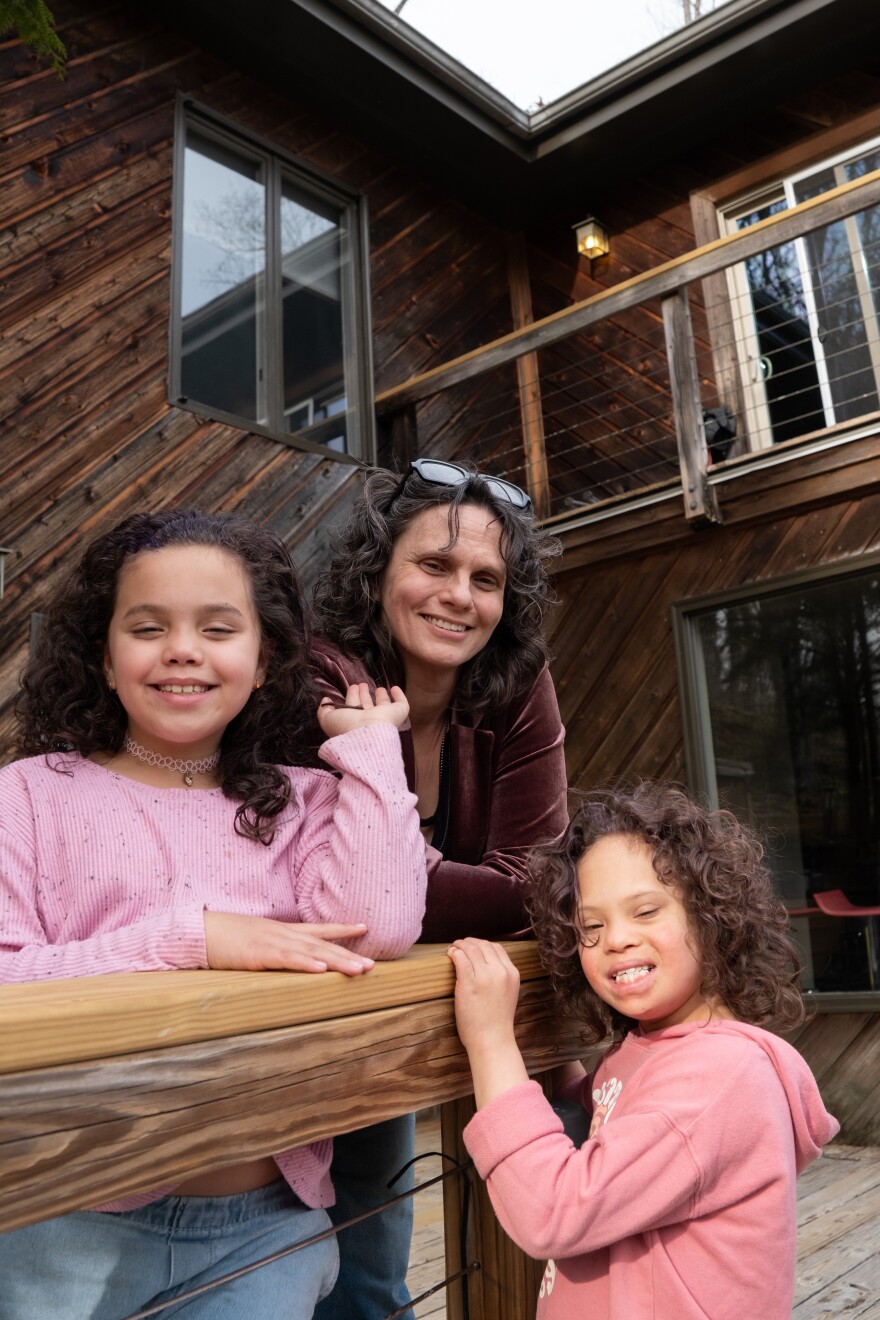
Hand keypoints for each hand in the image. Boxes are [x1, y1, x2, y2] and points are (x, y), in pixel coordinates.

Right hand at [204, 912, 375, 973]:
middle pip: (322, 945)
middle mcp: (283, 934)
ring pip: (312, 953)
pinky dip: (305, 964)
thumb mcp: (255, 940)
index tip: (365, 927)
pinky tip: (322, 970)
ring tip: (359, 969)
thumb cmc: (225, 938)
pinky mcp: (259, 955)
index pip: (318, 929)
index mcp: (282, 931)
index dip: (342, 929)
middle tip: (373, 965)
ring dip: (337, 962)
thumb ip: (272, 947)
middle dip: (348, 954)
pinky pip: (287, 960)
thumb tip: (287, 955)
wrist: (200, 930)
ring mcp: (272, 943)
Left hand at [317, 683, 409, 738]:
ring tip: (378, 687)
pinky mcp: (398, 713)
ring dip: (380, 695)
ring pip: (382, 704)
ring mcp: (384, 717)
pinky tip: (395, 688)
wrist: (367, 734)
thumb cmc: (346, 726)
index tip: (352, 687)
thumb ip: (323, 710)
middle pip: (367, 705)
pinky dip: (399, 695)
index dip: (352, 697)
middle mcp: (368, 720)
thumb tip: (325, 700)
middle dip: (364, 695)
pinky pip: (401, 703)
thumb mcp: (327, 719)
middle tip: (361, 684)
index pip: (353, 708)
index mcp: (353, 721)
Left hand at [448, 938, 528, 1106]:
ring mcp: (485, 976)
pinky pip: (460, 959)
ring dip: (460, 945)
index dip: (483, 944)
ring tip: (453, 948)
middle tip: (460, 944)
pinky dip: (454, 953)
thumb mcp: (508, 994)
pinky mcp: (468, 983)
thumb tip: (485, 964)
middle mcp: (500, 972)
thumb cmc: (497, 1022)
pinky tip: (450, 955)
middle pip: (484, 945)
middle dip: (470, 942)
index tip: (473, 946)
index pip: (497, 948)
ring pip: (471, 949)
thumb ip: (501, 977)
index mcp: (512, 973)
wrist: (492, 1040)